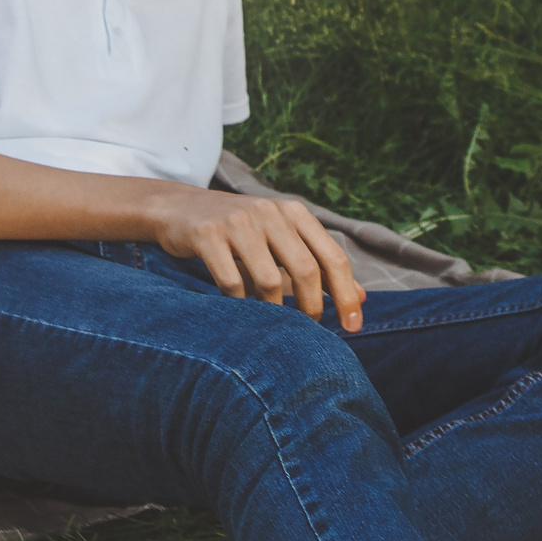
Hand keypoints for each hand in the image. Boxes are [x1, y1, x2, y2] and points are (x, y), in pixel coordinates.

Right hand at [150, 191, 364, 331]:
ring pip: (269, 280)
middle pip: (306, 270)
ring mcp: (237, 222)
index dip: (346, 295)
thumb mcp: (281, 240)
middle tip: (310, 331)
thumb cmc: (239, 231)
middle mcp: (269, 212)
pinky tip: (238, 307)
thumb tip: (362, 298)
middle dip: (312, 308)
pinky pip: (231, 282)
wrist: (179, 209)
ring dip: (274, 310)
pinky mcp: (207, 234)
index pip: (333, 257)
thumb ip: (319, 265)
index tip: (353, 327)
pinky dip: (239, 303)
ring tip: (271, 321)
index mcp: (294, 212)